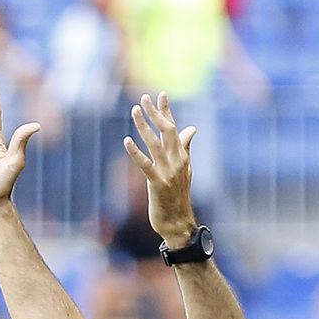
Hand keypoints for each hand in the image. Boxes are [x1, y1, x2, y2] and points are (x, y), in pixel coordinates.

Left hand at [123, 92, 197, 249]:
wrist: (178, 224)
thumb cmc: (178, 198)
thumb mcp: (184, 170)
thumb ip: (184, 148)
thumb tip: (191, 129)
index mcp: (182, 157)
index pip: (174, 129)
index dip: (167, 111)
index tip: (161, 95)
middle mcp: (176, 161)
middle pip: (166, 131)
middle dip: (155, 113)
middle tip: (144, 98)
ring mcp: (167, 172)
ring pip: (154, 143)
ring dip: (144, 126)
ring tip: (134, 111)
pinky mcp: (157, 184)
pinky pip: (145, 165)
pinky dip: (135, 152)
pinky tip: (126, 141)